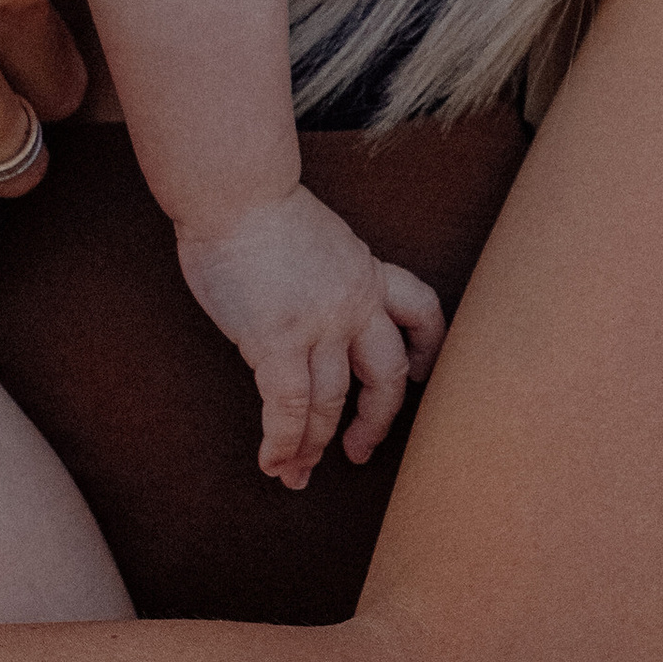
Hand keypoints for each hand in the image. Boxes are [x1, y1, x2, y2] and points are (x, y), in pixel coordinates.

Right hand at [178, 192, 444, 489]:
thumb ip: (322, 275)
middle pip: (387, 374)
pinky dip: (282, 442)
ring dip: (313, 444)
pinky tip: (273, 462)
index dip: (428, 348)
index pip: (421, 310)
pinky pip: (288, 408)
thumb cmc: (256, 207)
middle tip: (360, 451)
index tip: (420, 374)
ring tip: (298, 472)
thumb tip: (302, 306)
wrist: (234, 190)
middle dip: (376, 421)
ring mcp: (320, 325)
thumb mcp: (317, 237)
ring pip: (331, 401)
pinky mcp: (278, 340)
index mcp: (366, 271)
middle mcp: (355, 304)